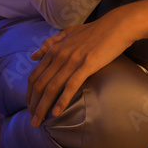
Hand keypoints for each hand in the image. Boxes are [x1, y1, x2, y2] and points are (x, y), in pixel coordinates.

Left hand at [26, 12, 134, 126]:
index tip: (30, 107)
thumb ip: (50, 44)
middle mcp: (59, 55)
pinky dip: (62, 100)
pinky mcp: (87, 64)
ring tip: (38, 122)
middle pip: (40, 84)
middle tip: (32, 121)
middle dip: (33, 104)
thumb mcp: (68, 33)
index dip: (30, 94)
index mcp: (54, 49)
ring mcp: (72, 60)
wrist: (117, 25)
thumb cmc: (95, 31)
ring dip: (43, 107)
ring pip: (52, 87)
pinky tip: (56, 113)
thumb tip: (33, 56)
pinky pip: (71, 85)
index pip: (35, 75)